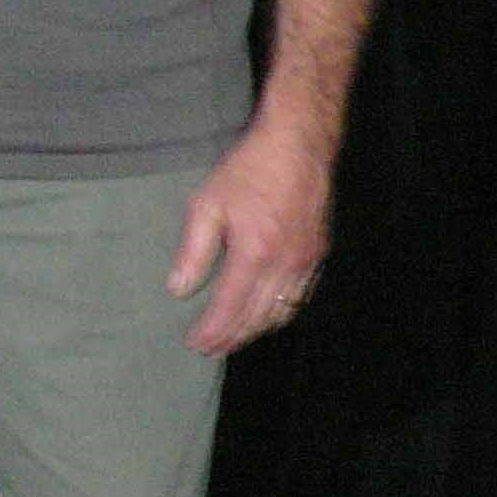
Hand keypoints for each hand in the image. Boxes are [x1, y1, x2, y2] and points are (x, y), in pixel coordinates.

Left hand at [170, 119, 331, 354]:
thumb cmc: (248, 170)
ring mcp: (306, 261)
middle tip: (210, 350)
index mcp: (255, 254)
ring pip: (282, 311)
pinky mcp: (318, 253)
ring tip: (233, 340)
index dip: (212, 331)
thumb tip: (178, 289)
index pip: (230, 307)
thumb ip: (193, 251)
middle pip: (257, 316)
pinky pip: (300, 296)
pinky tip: (267, 316)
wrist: (298, 145)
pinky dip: (281, 313)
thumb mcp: (207, 204)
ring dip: (256, 330)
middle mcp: (285, 264)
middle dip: (232, 337)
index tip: (195, 345)